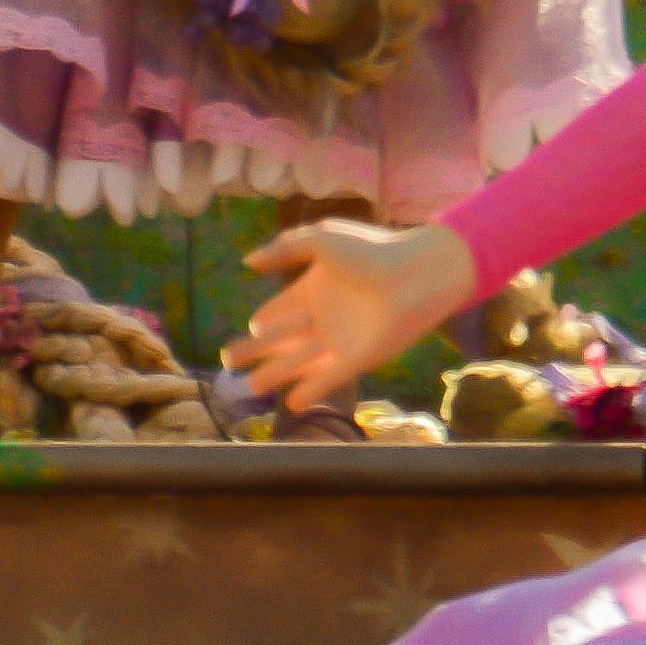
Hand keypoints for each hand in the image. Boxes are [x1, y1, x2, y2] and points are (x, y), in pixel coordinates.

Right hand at [230, 215, 476, 409]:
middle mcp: (324, 317)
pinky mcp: (356, 360)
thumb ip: (283, 249)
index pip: (282, 309)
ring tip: (251, 388)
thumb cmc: (372, 251)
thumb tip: (248, 261)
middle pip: (282, 338)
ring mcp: (340, 340)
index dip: (264, 320)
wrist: (416, 274)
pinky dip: (310, 392)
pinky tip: (292, 404)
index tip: (248, 329)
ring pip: (299, 362)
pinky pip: (327, 380)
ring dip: (275, 374)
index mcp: (315, 288)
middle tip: (228, 361)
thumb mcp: (321, 240)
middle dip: (255, 350)